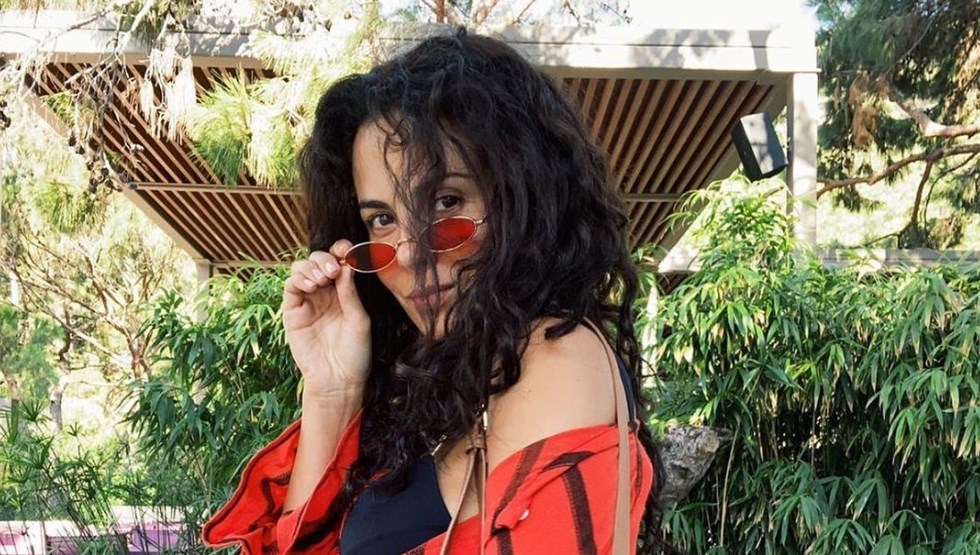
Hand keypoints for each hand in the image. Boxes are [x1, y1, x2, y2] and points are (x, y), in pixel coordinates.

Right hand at [282, 241, 370, 397]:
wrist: (338, 379)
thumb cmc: (355, 352)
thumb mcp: (359, 319)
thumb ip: (350, 293)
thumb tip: (347, 264)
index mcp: (344, 292)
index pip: (338, 262)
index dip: (340, 251)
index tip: (346, 249)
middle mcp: (325, 293)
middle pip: (318, 260)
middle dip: (325, 258)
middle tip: (333, 271)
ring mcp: (307, 301)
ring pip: (301, 269)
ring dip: (311, 267)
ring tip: (322, 279)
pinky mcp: (292, 311)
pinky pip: (290, 286)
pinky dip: (298, 279)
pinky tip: (311, 286)